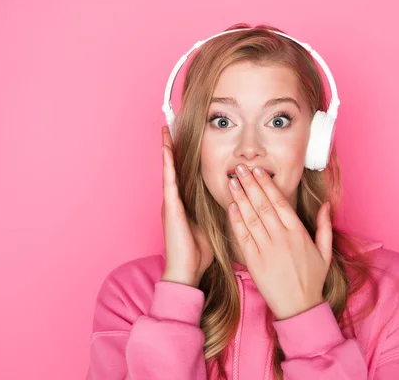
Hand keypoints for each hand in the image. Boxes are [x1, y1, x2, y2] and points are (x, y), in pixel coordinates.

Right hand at [160, 126, 213, 287]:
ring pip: (168, 170)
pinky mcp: (171, 208)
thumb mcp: (211, 226)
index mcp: (184, 204)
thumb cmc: (198, 253)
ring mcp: (171, 203)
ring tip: (165, 131)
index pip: (183, 174)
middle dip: (171, 148)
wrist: (186, 271)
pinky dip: (167, 165)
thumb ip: (216, 211)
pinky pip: (169, 182)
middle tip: (168, 127)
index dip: (181, 157)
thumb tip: (233, 201)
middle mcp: (174, 201)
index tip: (182, 140)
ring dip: (166, 151)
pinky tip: (166, 151)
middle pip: (173, 168)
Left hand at [226, 164, 332, 319]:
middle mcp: (281, 238)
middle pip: (263, 205)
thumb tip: (326, 205)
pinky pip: (243, 236)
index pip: (280, 202)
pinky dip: (236, 220)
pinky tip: (231, 206)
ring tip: (233, 181)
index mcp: (298, 232)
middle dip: (250, 184)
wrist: (299, 307)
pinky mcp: (254, 261)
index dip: (267, 184)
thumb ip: (325, 226)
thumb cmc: (312, 279)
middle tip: (241, 168)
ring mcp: (266, 249)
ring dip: (241, 197)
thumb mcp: (325, 252)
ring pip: (251, 217)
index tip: (259, 171)